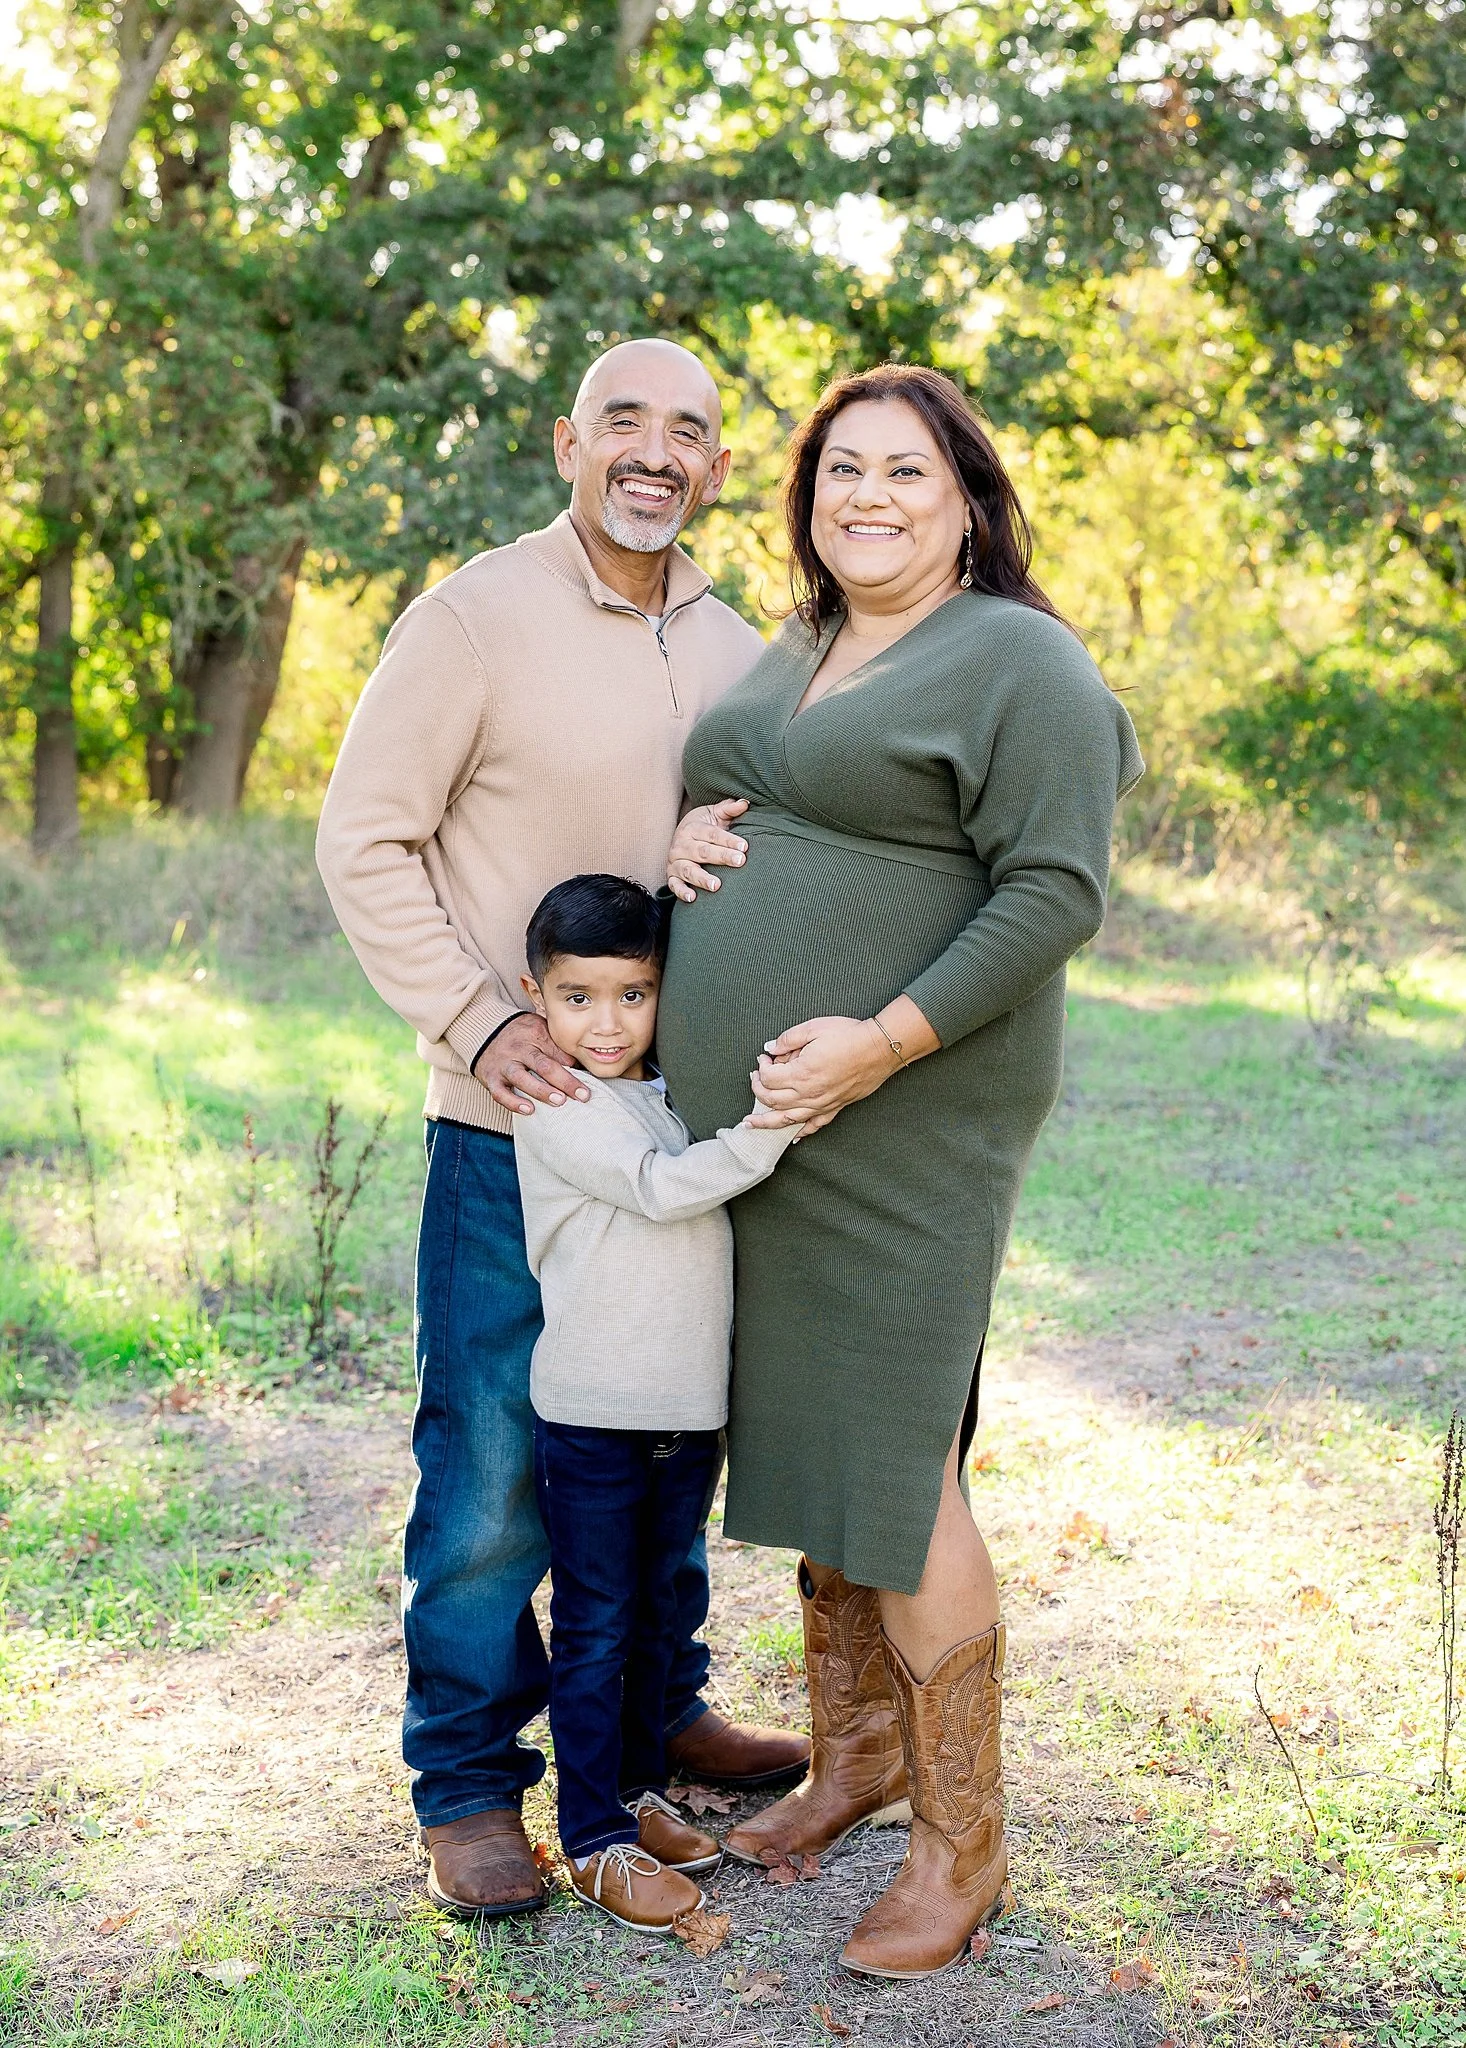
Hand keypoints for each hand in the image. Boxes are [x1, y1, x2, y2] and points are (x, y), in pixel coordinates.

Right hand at [472, 1012, 588, 1115]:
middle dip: (565, 1081)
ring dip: (542, 1091)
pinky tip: (529, 1110)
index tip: (590, 1078)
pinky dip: (514, 1102)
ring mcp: (504, 1064)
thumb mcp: (539, 1028)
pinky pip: (500, 1093)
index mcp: (535, 1035)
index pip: (557, 1050)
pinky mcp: (491, 1078)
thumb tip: (581, 1063)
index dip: (574, 1064)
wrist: (484, 1030)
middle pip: (544, 1065)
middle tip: (583, 1095)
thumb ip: (557, 1043)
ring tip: (559, 1101)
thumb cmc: (520, 1034)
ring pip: (522, 1078)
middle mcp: (519, 1049)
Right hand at [667, 798, 749, 903]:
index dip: (728, 840)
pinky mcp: (671, 875)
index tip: (744, 846)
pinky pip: (674, 885)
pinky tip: (693, 897)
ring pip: (688, 870)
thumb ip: (729, 809)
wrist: (680, 837)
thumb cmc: (702, 826)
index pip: (712, 834)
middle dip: (721, 857)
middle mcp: (681, 845)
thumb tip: (745, 802)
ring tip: (717, 885)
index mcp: (693, 828)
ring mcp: (675, 861)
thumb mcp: (714, 814)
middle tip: (740, 861)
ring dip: (702, 878)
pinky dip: (681, 892)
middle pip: (703, 851)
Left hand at [747, 997, 938, 1135]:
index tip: (764, 1057)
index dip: (761, 1067)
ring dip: (766, 1122)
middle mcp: (808, 1094)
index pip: (768, 1078)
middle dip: (757, 1090)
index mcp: (801, 1073)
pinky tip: (792, 1136)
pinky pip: (814, 1126)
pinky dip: (801, 1132)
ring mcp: (821, 1104)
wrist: (879, 1049)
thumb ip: (788, 1039)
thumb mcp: (814, 1028)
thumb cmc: (849, 1036)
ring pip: (786, 1119)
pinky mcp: (835, 1107)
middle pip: (772, 1100)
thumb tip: (771, 1047)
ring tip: (750, 1124)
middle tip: (755, 1078)